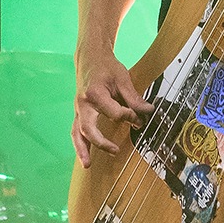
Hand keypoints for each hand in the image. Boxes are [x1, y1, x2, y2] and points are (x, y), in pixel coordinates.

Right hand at [72, 49, 154, 167]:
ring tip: (88, 165)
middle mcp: (83, 103)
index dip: (129, 116)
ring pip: (77, 133)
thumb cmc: (107, 67)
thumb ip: (133, 98)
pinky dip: (80, 145)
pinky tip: (85, 157)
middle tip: (115, 150)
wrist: (90, 57)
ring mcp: (78, 109)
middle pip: (88, 127)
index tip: (140, 116)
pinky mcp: (79, 113)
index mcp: (95, 93)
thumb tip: (148, 112)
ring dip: (82, 149)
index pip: (114, 113)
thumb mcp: (122, 78)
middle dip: (100, 142)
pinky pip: (76, 131)